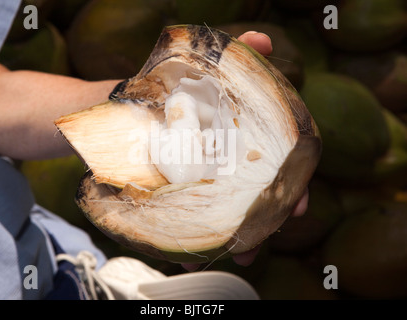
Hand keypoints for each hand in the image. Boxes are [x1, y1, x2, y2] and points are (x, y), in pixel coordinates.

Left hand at [181, 31, 308, 270]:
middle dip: (263, 221)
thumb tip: (264, 40)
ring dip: (231, 240)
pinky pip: (185, 224)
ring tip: (234, 256)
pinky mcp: (172, 195)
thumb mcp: (196, 69)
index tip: (297, 201)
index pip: (276, 164)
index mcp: (237, 140)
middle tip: (262, 240)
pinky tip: (187, 256)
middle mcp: (223, 165)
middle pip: (253, 198)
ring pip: (223, 217)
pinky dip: (188, 242)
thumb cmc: (163, 88)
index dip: (292, 183)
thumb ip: (232, 56)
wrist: (116, 108)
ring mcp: (198, 184)